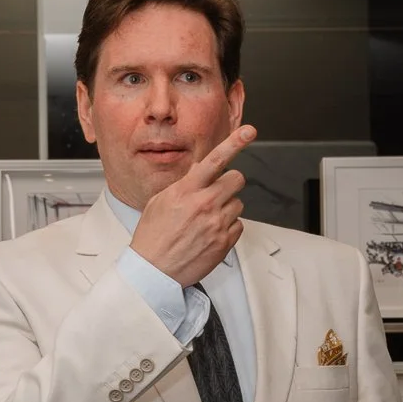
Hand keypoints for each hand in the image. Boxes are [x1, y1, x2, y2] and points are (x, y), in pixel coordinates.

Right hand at [130, 125, 257, 287]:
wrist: (153, 270)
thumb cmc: (153, 236)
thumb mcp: (161, 201)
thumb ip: (185, 184)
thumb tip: (200, 170)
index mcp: (187, 190)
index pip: (215, 159)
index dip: (235, 142)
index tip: (249, 131)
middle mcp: (204, 204)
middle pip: (237, 179)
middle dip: (229, 183)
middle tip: (216, 193)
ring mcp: (217, 223)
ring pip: (238, 203)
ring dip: (227, 208)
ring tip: (206, 220)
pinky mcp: (225, 242)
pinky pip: (238, 225)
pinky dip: (228, 228)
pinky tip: (210, 234)